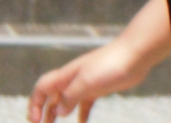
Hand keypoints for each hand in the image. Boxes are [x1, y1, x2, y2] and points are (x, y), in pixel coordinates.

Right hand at [28, 39, 149, 122]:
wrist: (135, 54)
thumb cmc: (110, 64)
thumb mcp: (86, 81)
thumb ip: (70, 96)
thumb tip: (59, 112)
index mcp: (66, 75)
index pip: (42, 88)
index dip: (35, 104)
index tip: (36, 121)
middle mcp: (73, 79)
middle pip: (52, 96)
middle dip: (44, 112)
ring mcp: (86, 84)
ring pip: (67, 101)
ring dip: (59, 114)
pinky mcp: (98, 89)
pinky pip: (85, 104)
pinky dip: (81, 115)